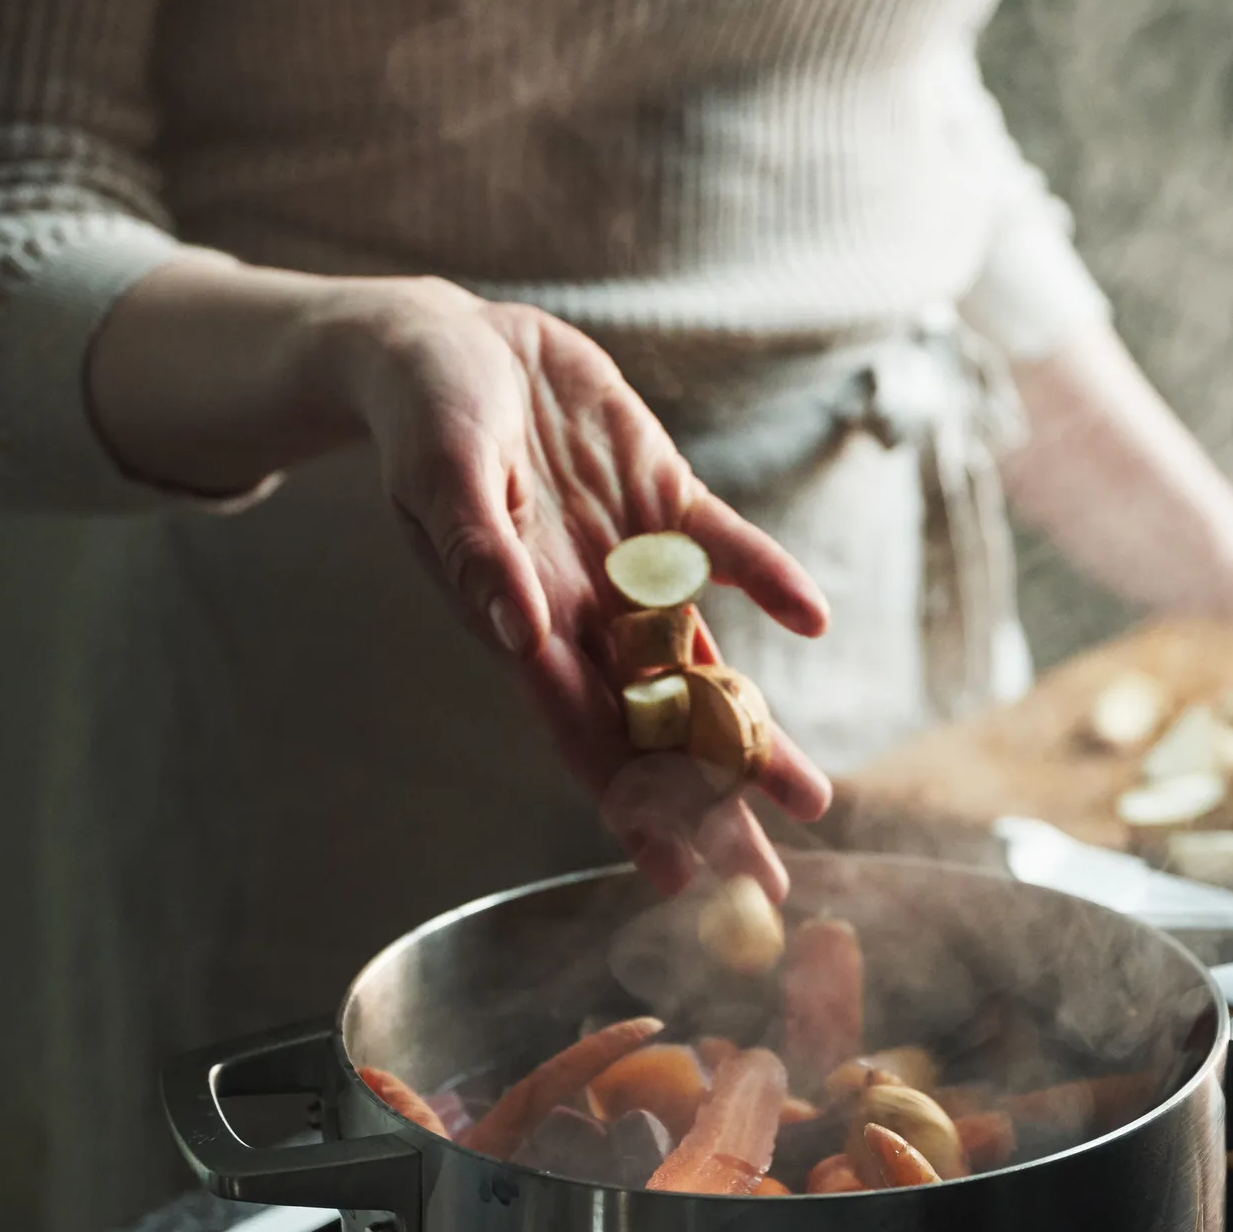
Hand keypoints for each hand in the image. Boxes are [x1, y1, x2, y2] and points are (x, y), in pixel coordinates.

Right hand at [344, 280, 832, 897]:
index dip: (636, 811)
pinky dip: (766, 581)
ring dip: (754, 735)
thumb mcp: (439, 474)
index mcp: (524, 626)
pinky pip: (724, 551)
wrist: (444, 348)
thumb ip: (478, 550)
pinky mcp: (662, 501)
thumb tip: (518, 627)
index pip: (587, 740)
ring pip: (704, 668)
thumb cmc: (421, 415)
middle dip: (713, 805)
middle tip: (768, 883)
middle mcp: (585, 615)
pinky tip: (811, 617)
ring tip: (811, 798)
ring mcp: (630, 564)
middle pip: (658, 731)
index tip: (682, 880)